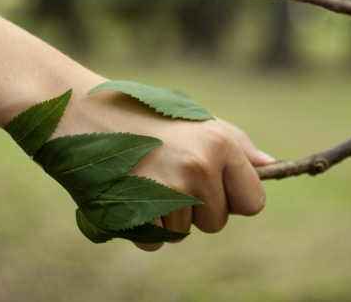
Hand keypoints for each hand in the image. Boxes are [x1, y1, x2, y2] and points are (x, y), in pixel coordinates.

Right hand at [53, 74, 274, 250]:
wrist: (79, 110)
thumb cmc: (139, 112)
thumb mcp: (191, 118)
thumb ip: (233, 144)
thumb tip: (271, 165)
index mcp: (219, 144)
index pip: (254, 202)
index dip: (232, 198)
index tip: (210, 184)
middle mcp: (199, 168)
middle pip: (217, 222)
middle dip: (195, 208)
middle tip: (165, 172)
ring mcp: (168, 192)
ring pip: (184, 233)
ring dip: (166, 216)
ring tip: (143, 177)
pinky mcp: (137, 212)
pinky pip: (154, 241)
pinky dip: (141, 226)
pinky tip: (127, 191)